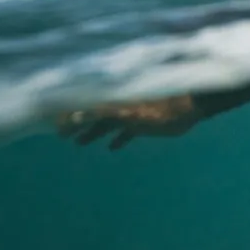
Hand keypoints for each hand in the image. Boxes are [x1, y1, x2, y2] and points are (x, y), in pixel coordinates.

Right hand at [57, 94, 202, 149]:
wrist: (192, 105)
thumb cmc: (163, 108)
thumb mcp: (132, 112)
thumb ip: (105, 113)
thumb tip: (78, 113)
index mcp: (116, 101)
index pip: (88, 106)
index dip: (71, 114)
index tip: (56, 123)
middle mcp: (121, 105)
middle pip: (94, 115)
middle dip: (78, 125)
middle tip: (61, 135)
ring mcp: (132, 113)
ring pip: (108, 124)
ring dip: (93, 133)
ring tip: (79, 144)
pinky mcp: (145, 123)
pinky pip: (127, 131)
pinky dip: (119, 138)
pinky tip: (112, 148)